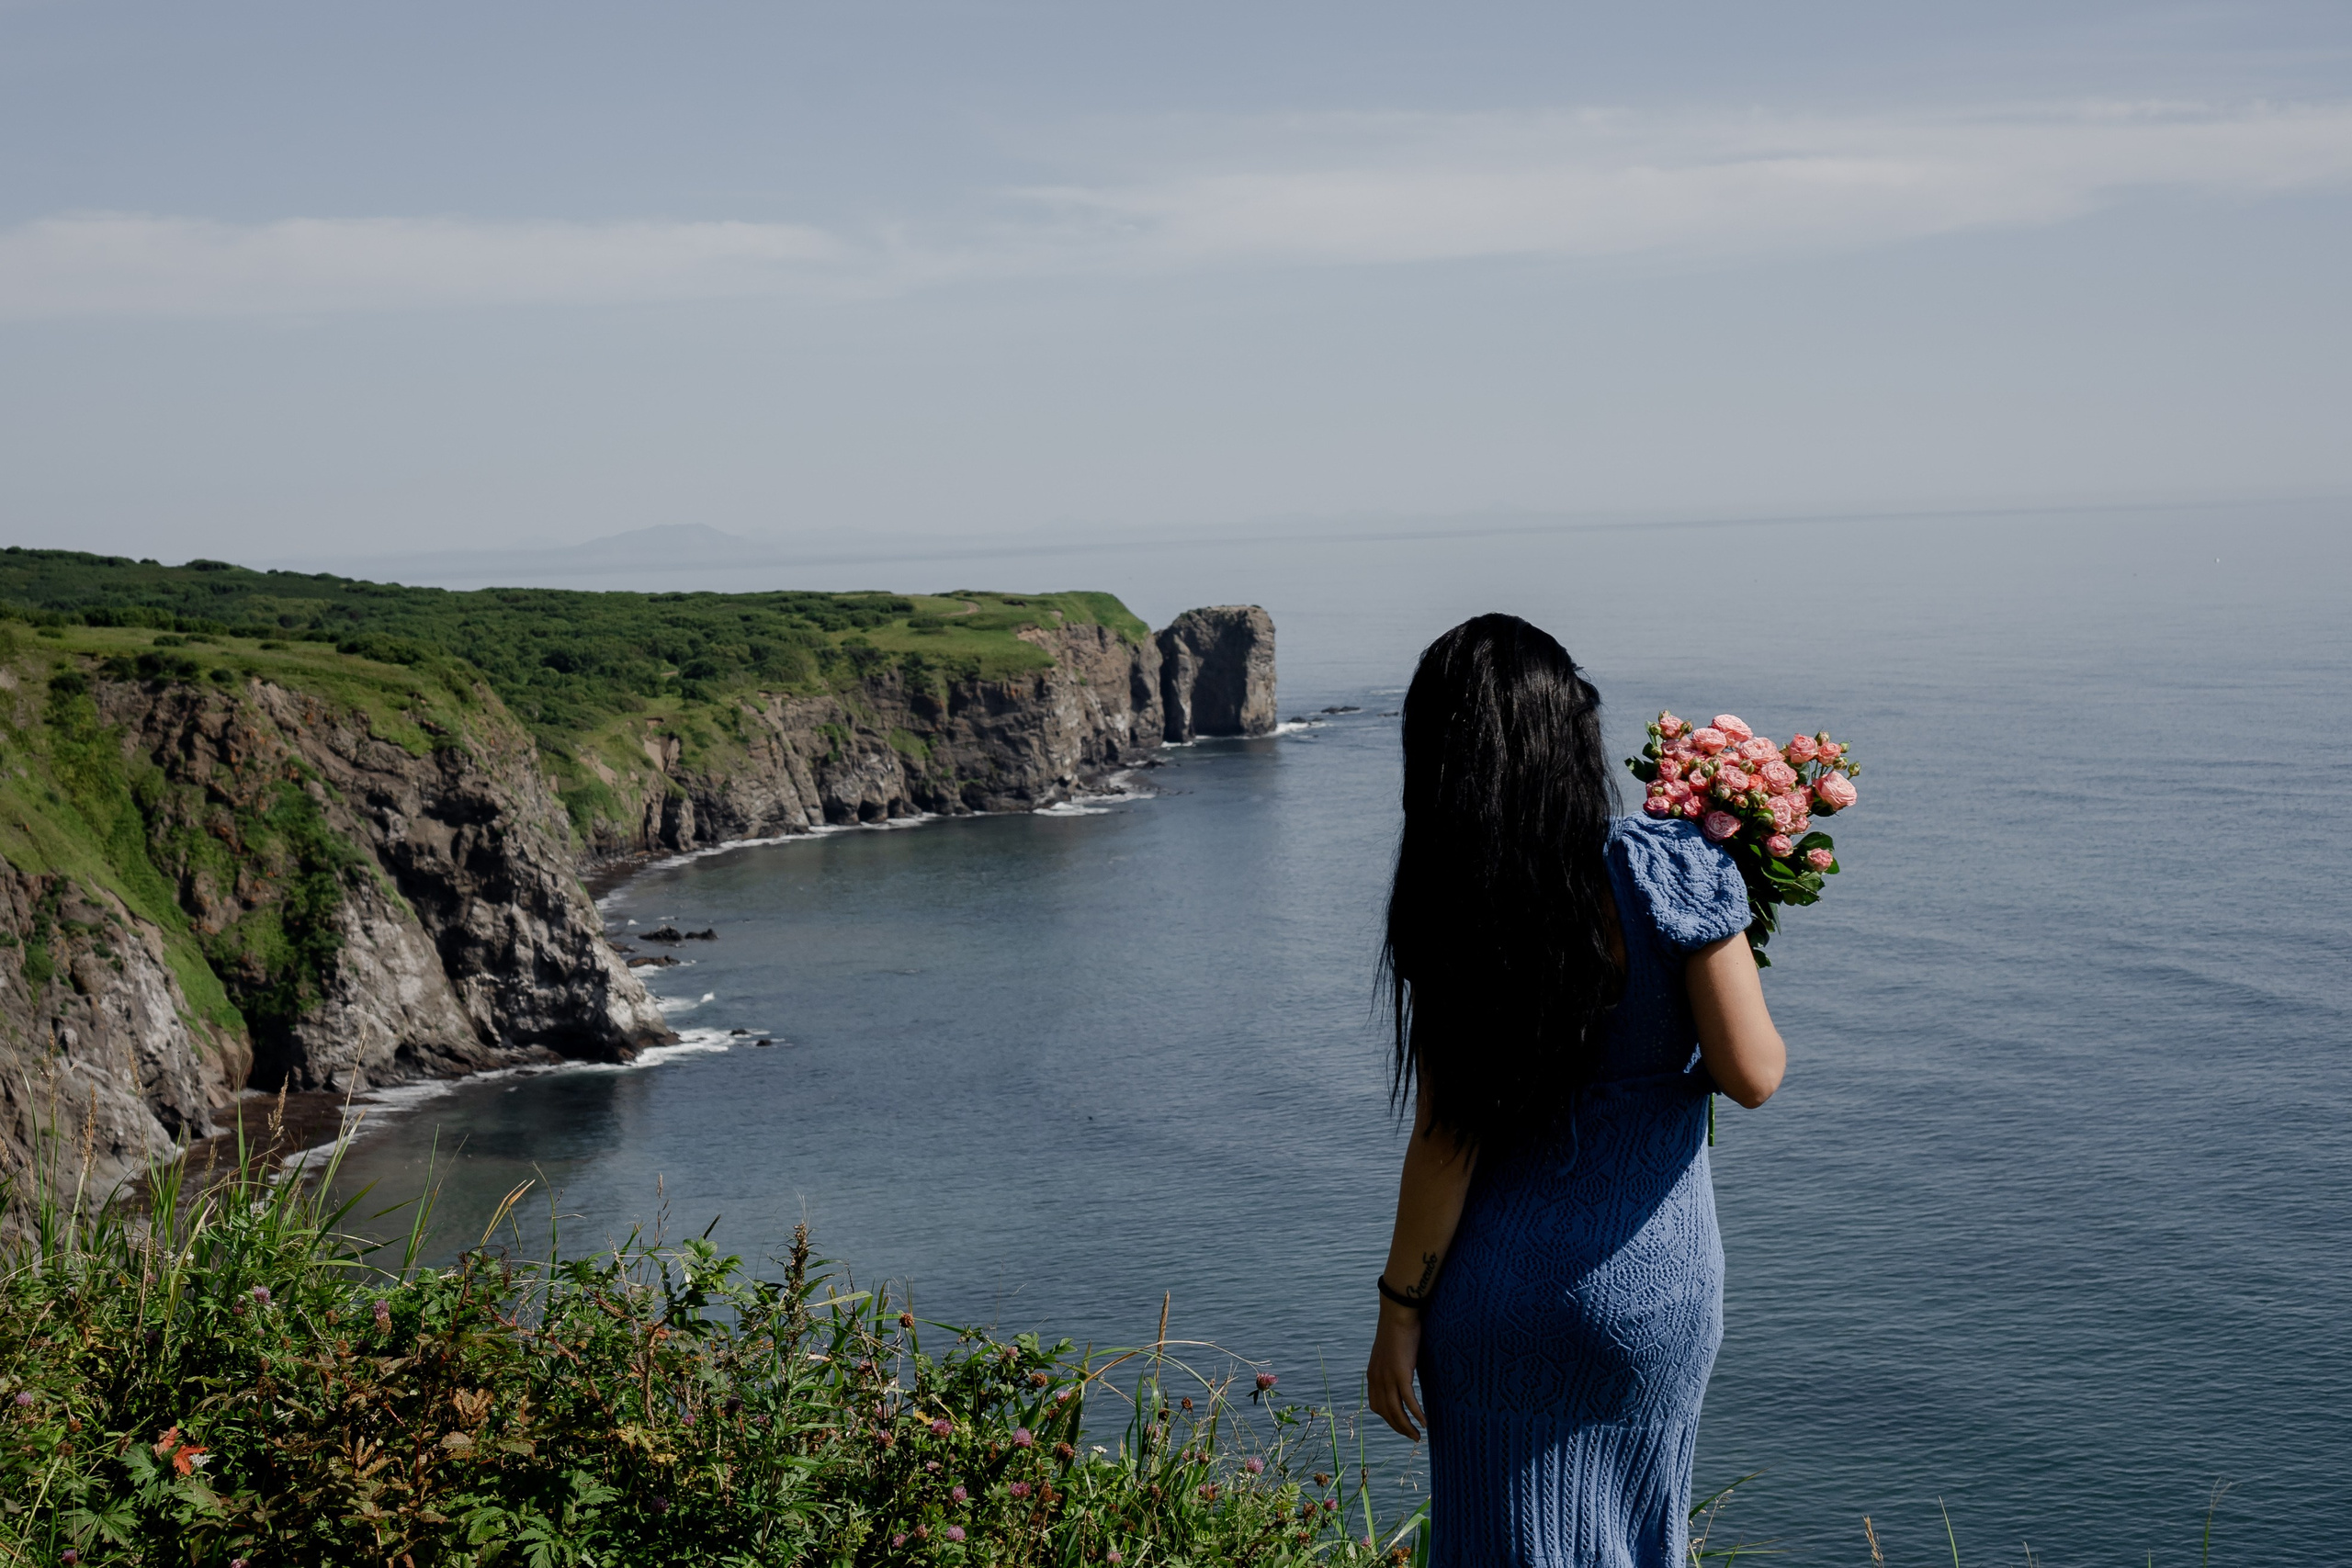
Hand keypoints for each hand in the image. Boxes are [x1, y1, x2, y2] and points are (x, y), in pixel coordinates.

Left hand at [1365, 1299, 1426, 1441]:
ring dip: (1406, 1427)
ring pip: (1396, 1411)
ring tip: (1417, 1436)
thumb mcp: (1390, 1353)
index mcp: (1372, 1375)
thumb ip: (1393, 1366)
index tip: (1401, 1425)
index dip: (1389, 1419)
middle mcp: (1377, 1380)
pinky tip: (1424, 1423)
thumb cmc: (1398, 1330)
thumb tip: (1402, 1371)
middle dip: (1398, 1428)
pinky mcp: (1401, 1374)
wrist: (1398, 1314)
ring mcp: (1387, 1378)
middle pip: (1386, 1413)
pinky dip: (1416, 1414)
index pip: (1377, 1406)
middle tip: (1412, 1438)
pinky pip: (1408, 1400)